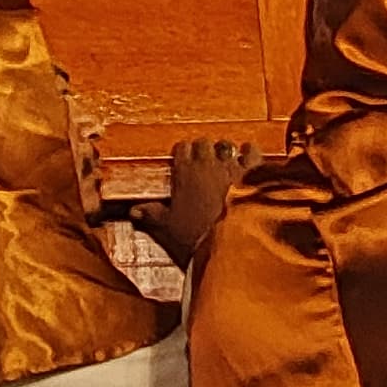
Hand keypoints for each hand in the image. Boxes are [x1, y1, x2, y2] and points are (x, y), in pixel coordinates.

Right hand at [141, 138, 253, 267]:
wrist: (230, 244)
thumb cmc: (197, 235)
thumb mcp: (169, 226)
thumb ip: (152, 214)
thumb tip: (134, 211)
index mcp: (185, 172)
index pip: (182, 148)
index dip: (184, 153)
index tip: (185, 160)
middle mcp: (207, 163)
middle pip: (203, 142)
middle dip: (204, 149)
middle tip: (205, 161)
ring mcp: (231, 165)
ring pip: (227, 144)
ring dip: (226, 150)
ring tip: (227, 159)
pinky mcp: (253, 173)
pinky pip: (252, 151)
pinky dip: (250, 152)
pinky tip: (249, 155)